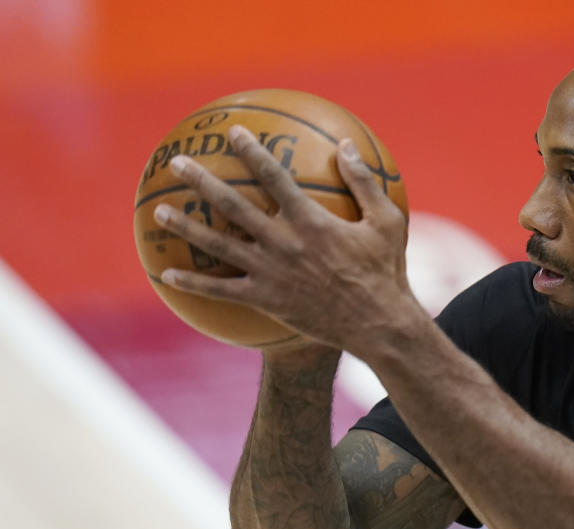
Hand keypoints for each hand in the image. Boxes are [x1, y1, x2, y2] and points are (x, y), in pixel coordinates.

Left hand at [153, 125, 419, 354]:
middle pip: (232, 205)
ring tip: (160, 210)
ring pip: (218, 246)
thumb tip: (347, 145)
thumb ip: (364, 182)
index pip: (274, 177)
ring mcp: (270, 272)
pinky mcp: (265, 299)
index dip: (252, 151)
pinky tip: (167, 276)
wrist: (377, 323)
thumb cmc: (386, 270)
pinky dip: (194, 284)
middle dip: (202, 181)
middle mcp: (283, 242)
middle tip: (177, 163)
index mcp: (310, 220)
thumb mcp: (387, 221)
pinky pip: (222, 291)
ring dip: (186, 227)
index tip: (233, 132)